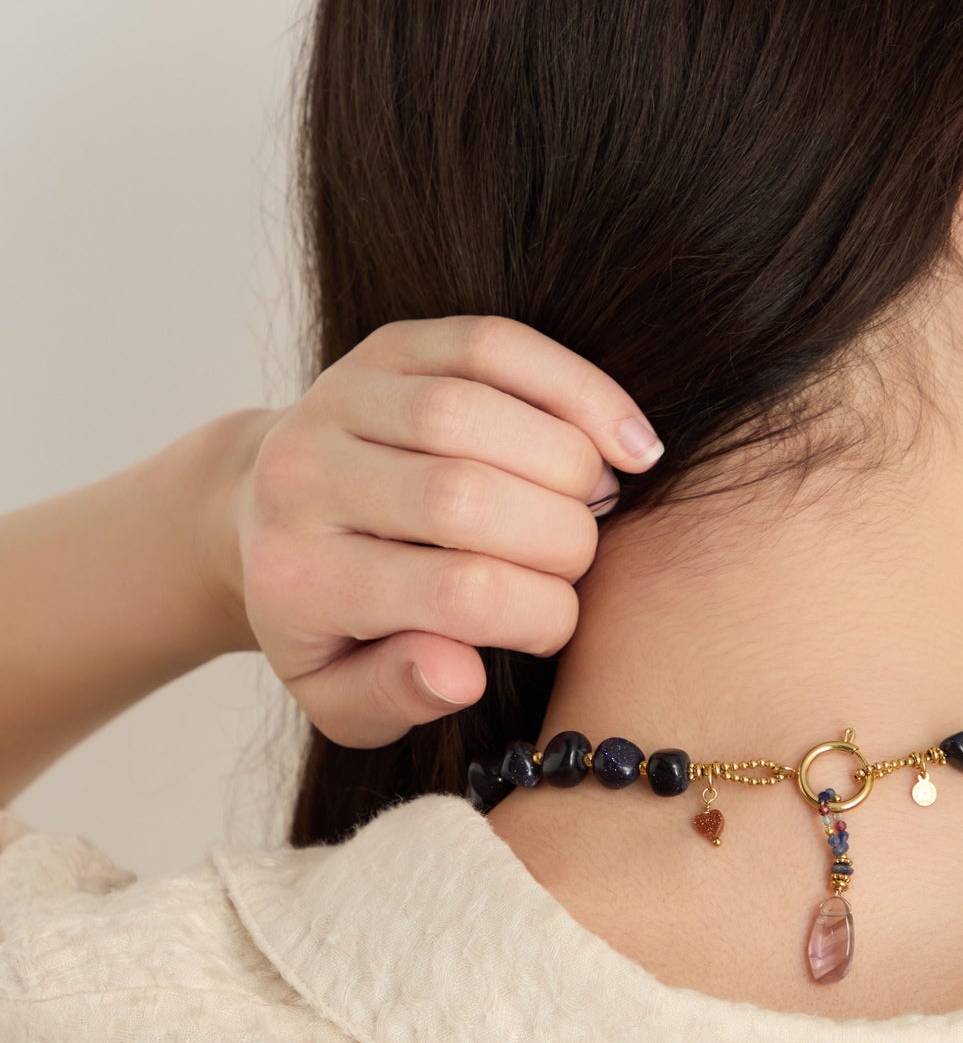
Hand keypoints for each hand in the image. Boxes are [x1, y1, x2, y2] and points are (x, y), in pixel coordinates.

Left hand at [206, 315, 663, 749]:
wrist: (260, 512)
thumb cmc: (326, 620)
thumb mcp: (340, 694)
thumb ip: (396, 697)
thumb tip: (461, 672)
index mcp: (300, 581)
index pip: (455, 595)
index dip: (541, 614)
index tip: (555, 626)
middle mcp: (303, 481)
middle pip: (464, 497)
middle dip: (561, 538)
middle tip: (579, 562)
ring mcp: (339, 401)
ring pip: (475, 413)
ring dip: (572, 461)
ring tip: (601, 498)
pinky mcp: (385, 347)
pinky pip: (492, 346)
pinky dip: (575, 389)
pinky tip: (622, 440)